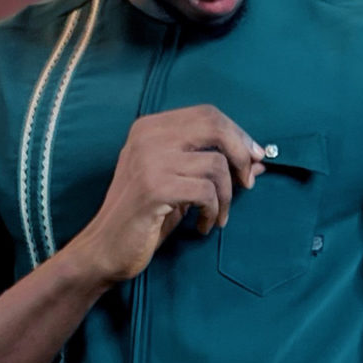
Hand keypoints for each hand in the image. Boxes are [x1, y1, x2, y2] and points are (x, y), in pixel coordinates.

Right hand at [68, 106, 266, 285]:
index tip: (253, 158)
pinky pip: (206, 192)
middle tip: (248, 183)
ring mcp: (150, 161)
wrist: (104, 249)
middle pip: (215, 126)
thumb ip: (211, 168)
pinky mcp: (154, 188)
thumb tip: (258, 161)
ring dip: (226, 196)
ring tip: (217, 216)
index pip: (207, 114)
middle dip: (241, 154)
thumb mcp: (179, 185)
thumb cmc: (143, 218)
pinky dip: (213, 211)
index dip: (237, 134)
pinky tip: (203, 225)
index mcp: (150, 128)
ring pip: (216, 164)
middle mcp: (148, 137)